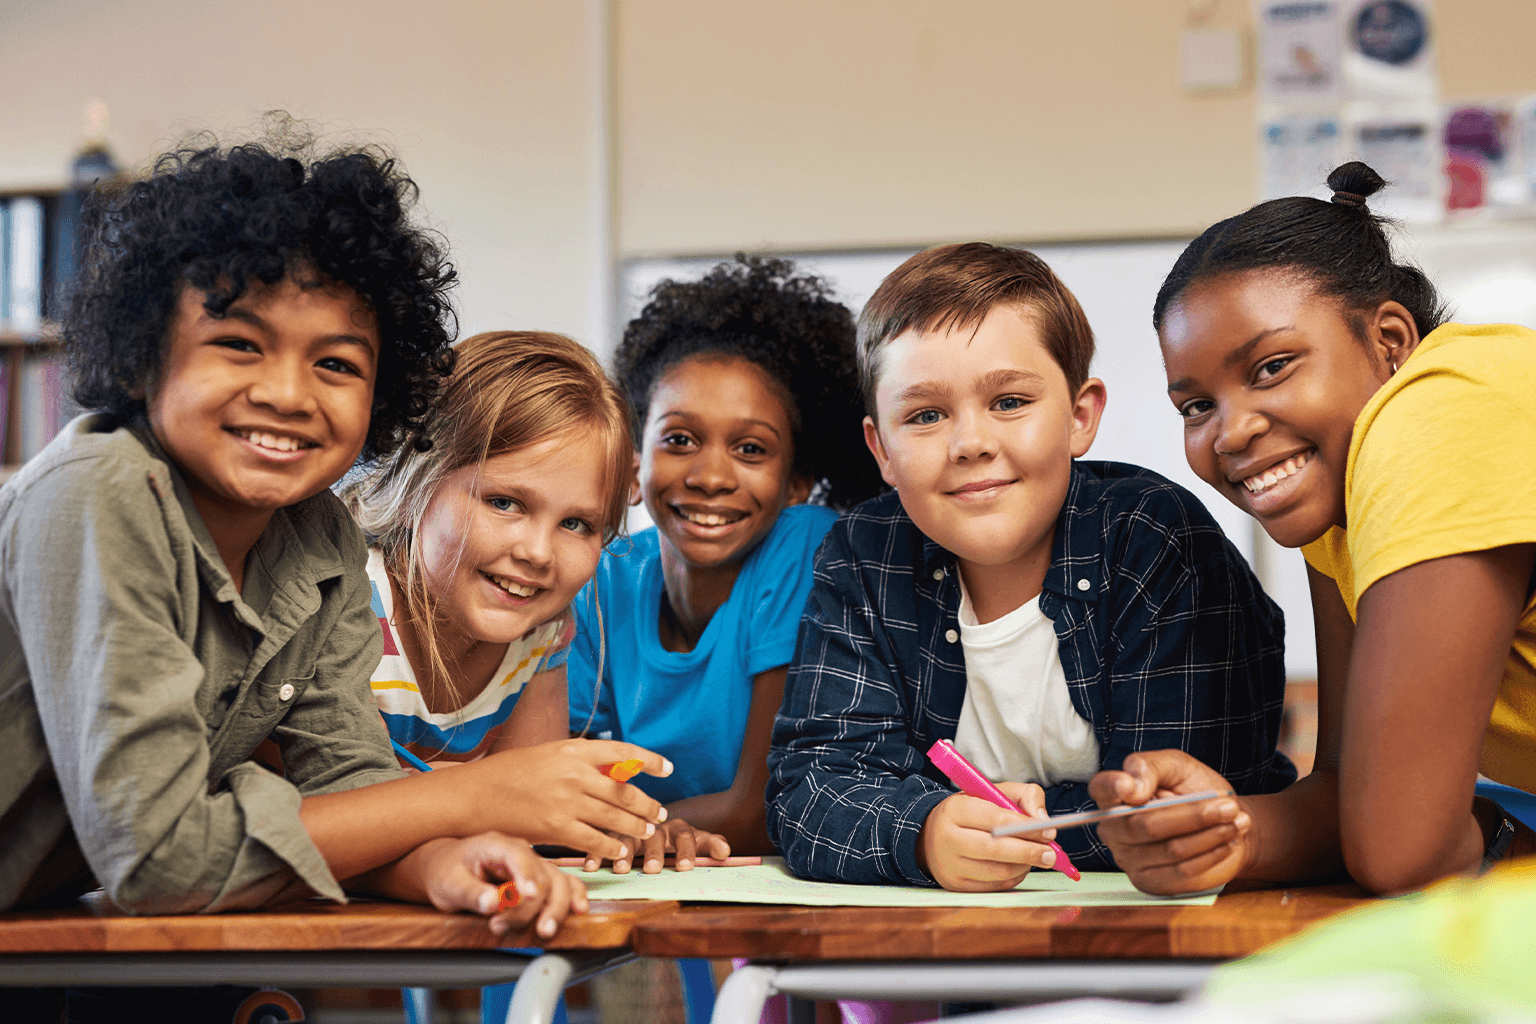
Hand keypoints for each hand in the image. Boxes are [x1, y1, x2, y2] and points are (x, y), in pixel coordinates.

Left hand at [417, 832, 588, 940]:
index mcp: (497, 845)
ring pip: (558, 882)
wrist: (445, 867)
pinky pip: (563, 885)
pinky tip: (578, 911)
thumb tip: (492, 902)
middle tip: (515, 926)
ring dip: (556, 907)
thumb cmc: (446, 871)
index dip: (526, 877)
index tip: (528, 896)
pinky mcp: (538, 880)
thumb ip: (470, 893)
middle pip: (542, 875)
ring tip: (544, 930)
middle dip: (536, 906)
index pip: (518, 857)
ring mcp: (532, 866)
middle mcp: (520, 852)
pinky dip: (573, 897)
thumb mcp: (448, 883)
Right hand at [456, 740, 672, 862]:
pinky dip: (610, 846)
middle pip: (624, 789)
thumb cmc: (508, 774)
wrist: (473, 794)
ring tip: (647, 832)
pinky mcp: (555, 828)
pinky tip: (619, 851)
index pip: (622, 752)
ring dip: (635, 826)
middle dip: (647, 804)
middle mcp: (572, 773)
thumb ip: (578, 764)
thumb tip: (612, 772)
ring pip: (614, 816)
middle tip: (659, 814)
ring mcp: (565, 801)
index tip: (667, 768)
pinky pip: (593, 840)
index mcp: (571, 750)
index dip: (649, 760)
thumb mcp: (546, 756)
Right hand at [586, 817, 731, 873]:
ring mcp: (632, 828)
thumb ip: (710, 845)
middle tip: (654, 870)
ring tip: (621, 870)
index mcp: (678, 828)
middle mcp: (655, 826)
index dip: (686, 851)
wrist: (654, 819)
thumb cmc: (678, 838)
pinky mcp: (612, 833)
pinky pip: (603, 841)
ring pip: (628, 837)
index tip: (686, 868)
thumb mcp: (697, 840)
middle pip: (656, 837)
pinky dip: (596, 852)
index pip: (685, 836)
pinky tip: (590, 866)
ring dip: (625, 853)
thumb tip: (726, 852)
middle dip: (655, 853)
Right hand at [918, 782, 1057, 891]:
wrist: (929, 836)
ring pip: (997, 871)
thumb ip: (1024, 796)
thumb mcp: (992, 793)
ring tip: (1036, 857)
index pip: (995, 819)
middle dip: (1029, 852)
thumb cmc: (969, 812)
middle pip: (995, 849)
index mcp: (955, 810)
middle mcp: (947, 839)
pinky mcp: (955, 885)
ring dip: (1024, 866)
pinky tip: (1019, 866)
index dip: (1026, 827)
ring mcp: (950, 866)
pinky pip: (994, 886)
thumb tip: (1043, 820)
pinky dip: (1013, 877)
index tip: (1049, 832)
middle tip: (1051, 854)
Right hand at [1089, 749, 1249, 894]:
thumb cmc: (1195, 789)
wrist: (1223, 821)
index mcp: (1115, 795)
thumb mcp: (1177, 766)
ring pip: (1170, 849)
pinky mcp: (1150, 882)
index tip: (1131, 787)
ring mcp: (1129, 859)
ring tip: (1236, 821)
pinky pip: (1181, 871)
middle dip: (1193, 815)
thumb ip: (1149, 767)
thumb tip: (1130, 786)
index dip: (1112, 788)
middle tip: (1228, 806)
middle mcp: (1114, 829)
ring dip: (1210, 835)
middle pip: (1145, 825)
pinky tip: (1228, 841)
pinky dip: (1210, 854)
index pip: (1101, 789)